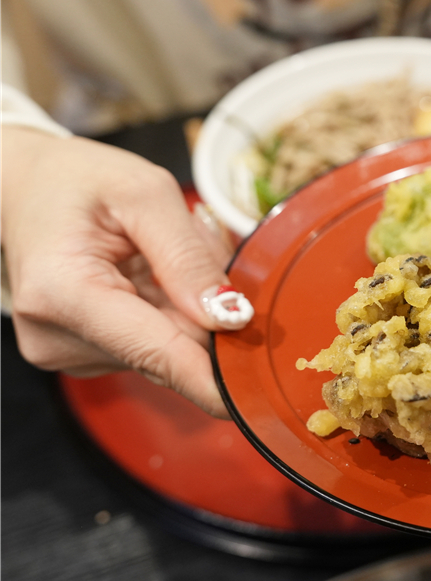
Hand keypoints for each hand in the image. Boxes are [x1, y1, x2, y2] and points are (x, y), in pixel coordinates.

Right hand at [1, 128, 252, 417]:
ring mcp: (68, 352)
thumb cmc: (77, 180)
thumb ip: (188, 256)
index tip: (257, 400)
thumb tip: (231, 317)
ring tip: (159, 250)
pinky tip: (150, 270)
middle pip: (170, 351)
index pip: (156, 353)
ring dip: (187, 304)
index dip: (213, 380)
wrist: (22, 186)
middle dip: (205, 309)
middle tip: (196, 242)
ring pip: (169, 346)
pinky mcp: (83, 354)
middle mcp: (57, 337)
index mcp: (63, 293)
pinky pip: (154, 341)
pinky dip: (169, 309)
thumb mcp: (144, 194)